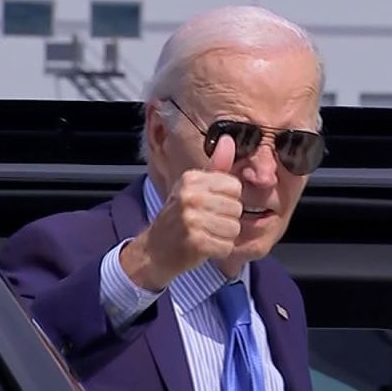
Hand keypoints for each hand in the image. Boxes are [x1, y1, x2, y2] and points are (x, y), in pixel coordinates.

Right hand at [120, 136, 242, 290]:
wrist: (155, 250)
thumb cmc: (180, 218)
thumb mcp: (195, 188)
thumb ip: (216, 166)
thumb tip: (229, 140)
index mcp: (191, 179)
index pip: (234, 186)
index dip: (228, 200)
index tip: (211, 206)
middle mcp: (189, 195)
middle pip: (236, 208)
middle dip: (227, 220)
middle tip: (206, 223)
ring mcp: (191, 219)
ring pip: (234, 228)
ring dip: (223, 236)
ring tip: (205, 234)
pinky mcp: (195, 241)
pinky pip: (226, 246)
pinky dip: (219, 250)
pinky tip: (203, 247)